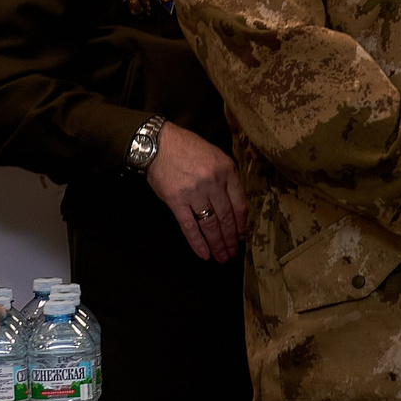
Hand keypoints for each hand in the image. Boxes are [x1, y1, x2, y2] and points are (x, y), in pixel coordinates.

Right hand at [147, 124, 247, 261]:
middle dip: (230, 239)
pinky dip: (197, 243)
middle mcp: (213, 183)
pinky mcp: (176, 201)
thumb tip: (234, 206)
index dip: (242, 224)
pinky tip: (204, 255)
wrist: (158, 143)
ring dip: (217, 244)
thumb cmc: (187, 148)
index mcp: (227, 171)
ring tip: (222, 257)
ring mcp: (194, 193)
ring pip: (210, 225)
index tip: (242, 237)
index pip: (240, 204)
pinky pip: (189, 226)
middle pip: (226, 218)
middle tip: (233, 253)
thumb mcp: (215, 156)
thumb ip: (226, 178)